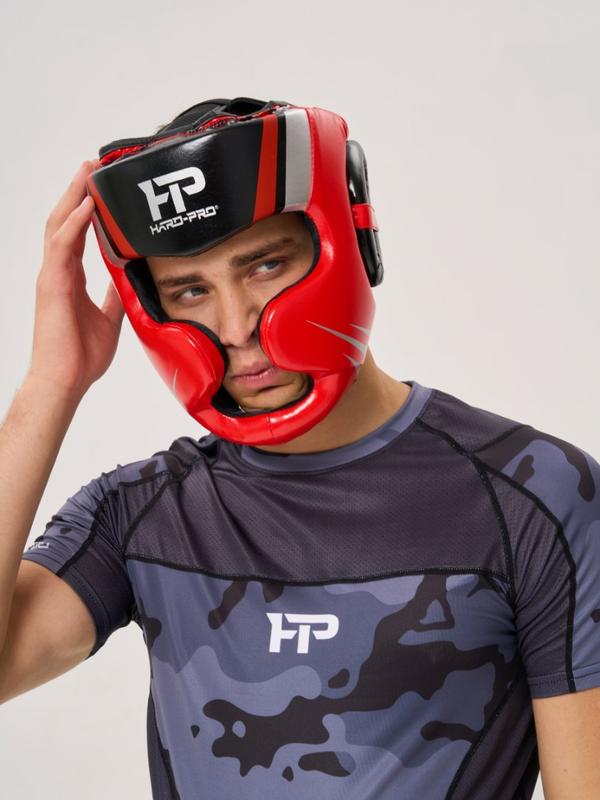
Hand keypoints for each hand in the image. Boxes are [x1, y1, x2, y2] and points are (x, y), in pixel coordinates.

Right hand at [28, 160, 124, 400]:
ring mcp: (53, 275)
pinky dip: (74, 223)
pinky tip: (86, 205)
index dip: (88, 209)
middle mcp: (59, 271)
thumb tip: (128, 277)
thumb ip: (115, 294)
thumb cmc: (80, 356)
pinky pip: (62, 245)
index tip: (101, 188)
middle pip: (66, 220)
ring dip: (74, 196)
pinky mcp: (52, 284)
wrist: (66, 381)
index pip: (78, 233)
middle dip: (78, 191)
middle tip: (94, 165)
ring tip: (88, 172)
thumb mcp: (109, 318)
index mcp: (71, 278)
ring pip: (60, 225)